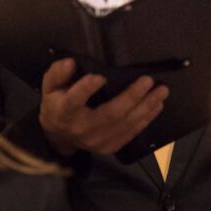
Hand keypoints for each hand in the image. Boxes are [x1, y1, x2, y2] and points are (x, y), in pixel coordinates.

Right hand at [39, 58, 168, 155]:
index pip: (75, 100)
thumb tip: (71, 63)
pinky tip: (157, 106)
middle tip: (148, 80)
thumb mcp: (50, 86)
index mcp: (65, 111)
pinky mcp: (110, 147)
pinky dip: (146, 119)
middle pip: (110, 114)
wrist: (59, 137)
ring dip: (146, 107)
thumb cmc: (57, 103)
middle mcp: (83, 128)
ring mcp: (98, 141)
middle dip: (132, 97)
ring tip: (161, 91)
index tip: (100, 77)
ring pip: (126, 124)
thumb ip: (58, 73)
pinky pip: (131, 133)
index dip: (86, 89)